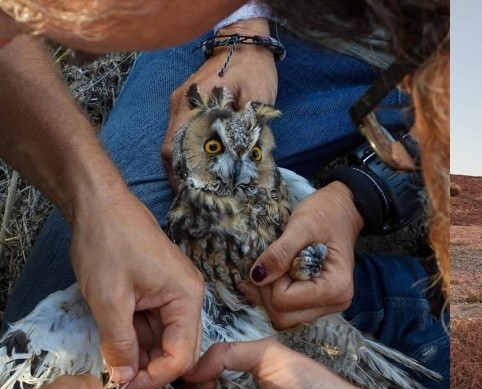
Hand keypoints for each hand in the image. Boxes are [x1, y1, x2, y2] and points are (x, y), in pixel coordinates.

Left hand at [70, 190, 203, 388]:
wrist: (100, 204)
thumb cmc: (108, 244)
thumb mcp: (108, 300)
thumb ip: (119, 343)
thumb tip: (124, 379)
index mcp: (187, 298)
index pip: (182, 355)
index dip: (155, 378)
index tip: (124, 386)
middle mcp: (190, 297)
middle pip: (180, 349)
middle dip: (151, 369)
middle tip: (119, 380)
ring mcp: (177, 293)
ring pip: (166, 339)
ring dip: (142, 354)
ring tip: (113, 359)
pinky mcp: (162, 290)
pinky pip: (156, 324)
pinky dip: (138, 337)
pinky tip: (117, 340)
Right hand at [161, 18, 277, 187]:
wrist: (245, 43)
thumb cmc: (254, 70)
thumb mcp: (257, 99)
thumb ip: (247, 128)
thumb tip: (241, 162)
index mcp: (195, 101)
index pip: (178, 144)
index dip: (184, 171)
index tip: (194, 192)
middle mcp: (181, 104)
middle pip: (169, 148)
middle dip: (181, 175)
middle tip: (196, 198)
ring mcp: (180, 103)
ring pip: (172, 143)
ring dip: (183, 166)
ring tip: (196, 189)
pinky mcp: (185, 104)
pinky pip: (179, 134)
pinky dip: (187, 153)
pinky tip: (199, 169)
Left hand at [239, 182, 363, 328]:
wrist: (342, 211)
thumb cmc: (325, 214)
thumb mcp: (301, 226)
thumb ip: (280, 252)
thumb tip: (257, 277)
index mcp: (336, 288)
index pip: (284, 301)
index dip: (272, 280)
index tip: (279, 256)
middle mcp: (336, 303)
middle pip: (283, 317)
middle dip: (268, 292)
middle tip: (271, 263)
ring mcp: (328, 306)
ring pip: (283, 318)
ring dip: (269, 295)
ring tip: (272, 268)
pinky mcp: (318, 304)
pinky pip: (288, 312)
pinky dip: (273, 297)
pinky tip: (269, 277)